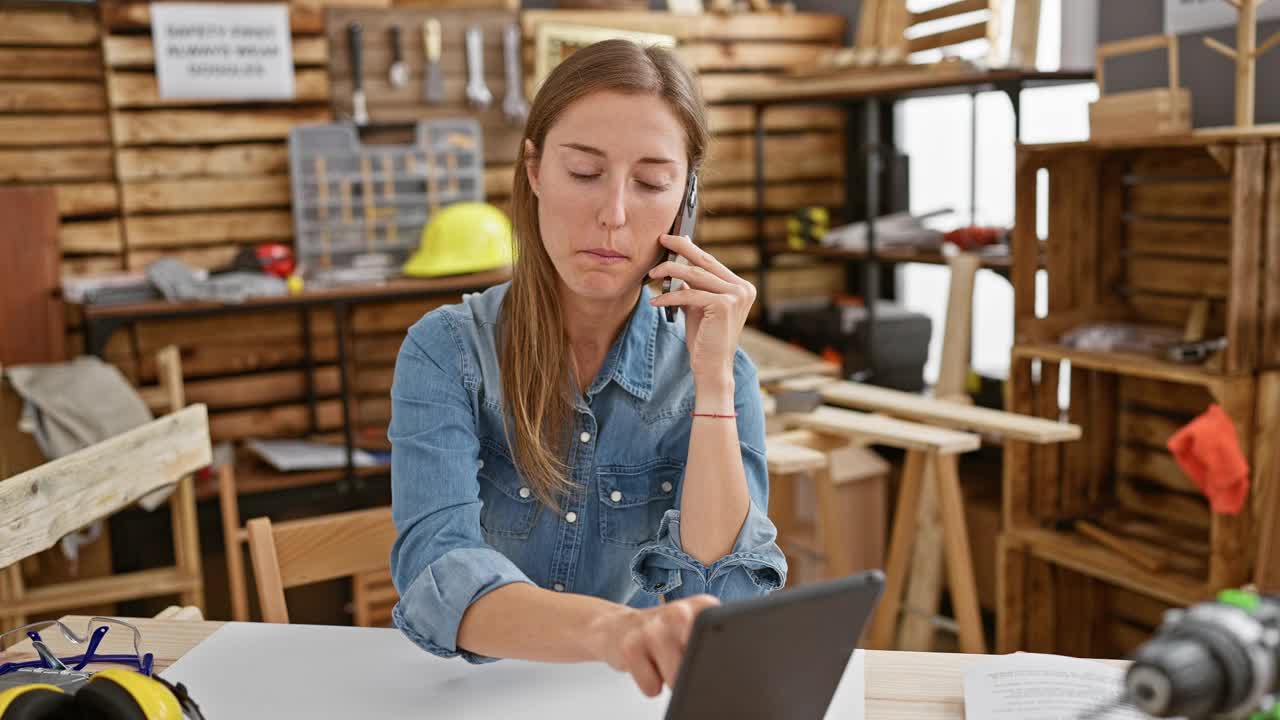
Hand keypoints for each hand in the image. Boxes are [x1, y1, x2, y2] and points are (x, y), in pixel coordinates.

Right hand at [587, 594, 720, 696]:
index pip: (726, 636)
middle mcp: (679, 612)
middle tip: (687, 664)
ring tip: (664, 663)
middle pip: (701, 661)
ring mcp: (653, 628)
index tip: (719, 667)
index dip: (723, 659)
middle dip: (697, 673)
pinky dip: (651, 685)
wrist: (620, 627)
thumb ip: (718, 642)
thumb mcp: (696, 629)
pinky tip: (647, 666)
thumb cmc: (666, 635)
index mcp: (703, 606)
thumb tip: (742, 672)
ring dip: (671, 680)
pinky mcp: (630, 646)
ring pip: (676, 678)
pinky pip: (652, 687)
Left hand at [648, 235, 755, 390]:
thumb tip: (678, 262)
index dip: (690, 248)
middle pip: (705, 262)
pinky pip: (690, 294)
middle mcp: (743, 289)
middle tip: (661, 239)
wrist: (712, 368)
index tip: (672, 238)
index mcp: (741, 287)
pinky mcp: (724, 306)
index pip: (711, 262)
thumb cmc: (704, 339)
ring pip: (695, 276)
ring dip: (669, 272)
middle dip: (680, 249)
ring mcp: (736, 296)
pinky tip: (655, 300)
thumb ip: (692, 286)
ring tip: (652, 274)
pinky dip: (669, 296)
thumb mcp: (697, 307)